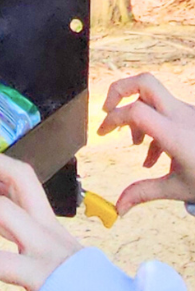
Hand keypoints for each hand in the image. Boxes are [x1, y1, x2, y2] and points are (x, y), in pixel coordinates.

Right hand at [97, 72, 194, 213]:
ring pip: (152, 98)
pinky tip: (154, 154)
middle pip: (144, 82)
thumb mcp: (176, 188)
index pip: (135, 111)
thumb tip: (118, 208)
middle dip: (119, 91)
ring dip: (137, 114)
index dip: (113, 119)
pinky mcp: (192, 115)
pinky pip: (165, 111)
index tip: (104, 133)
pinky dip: (153, 124)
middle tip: (108, 110)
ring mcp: (188, 113)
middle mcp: (181, 116)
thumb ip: (143, 193)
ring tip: (135, 144)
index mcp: (175, 134)